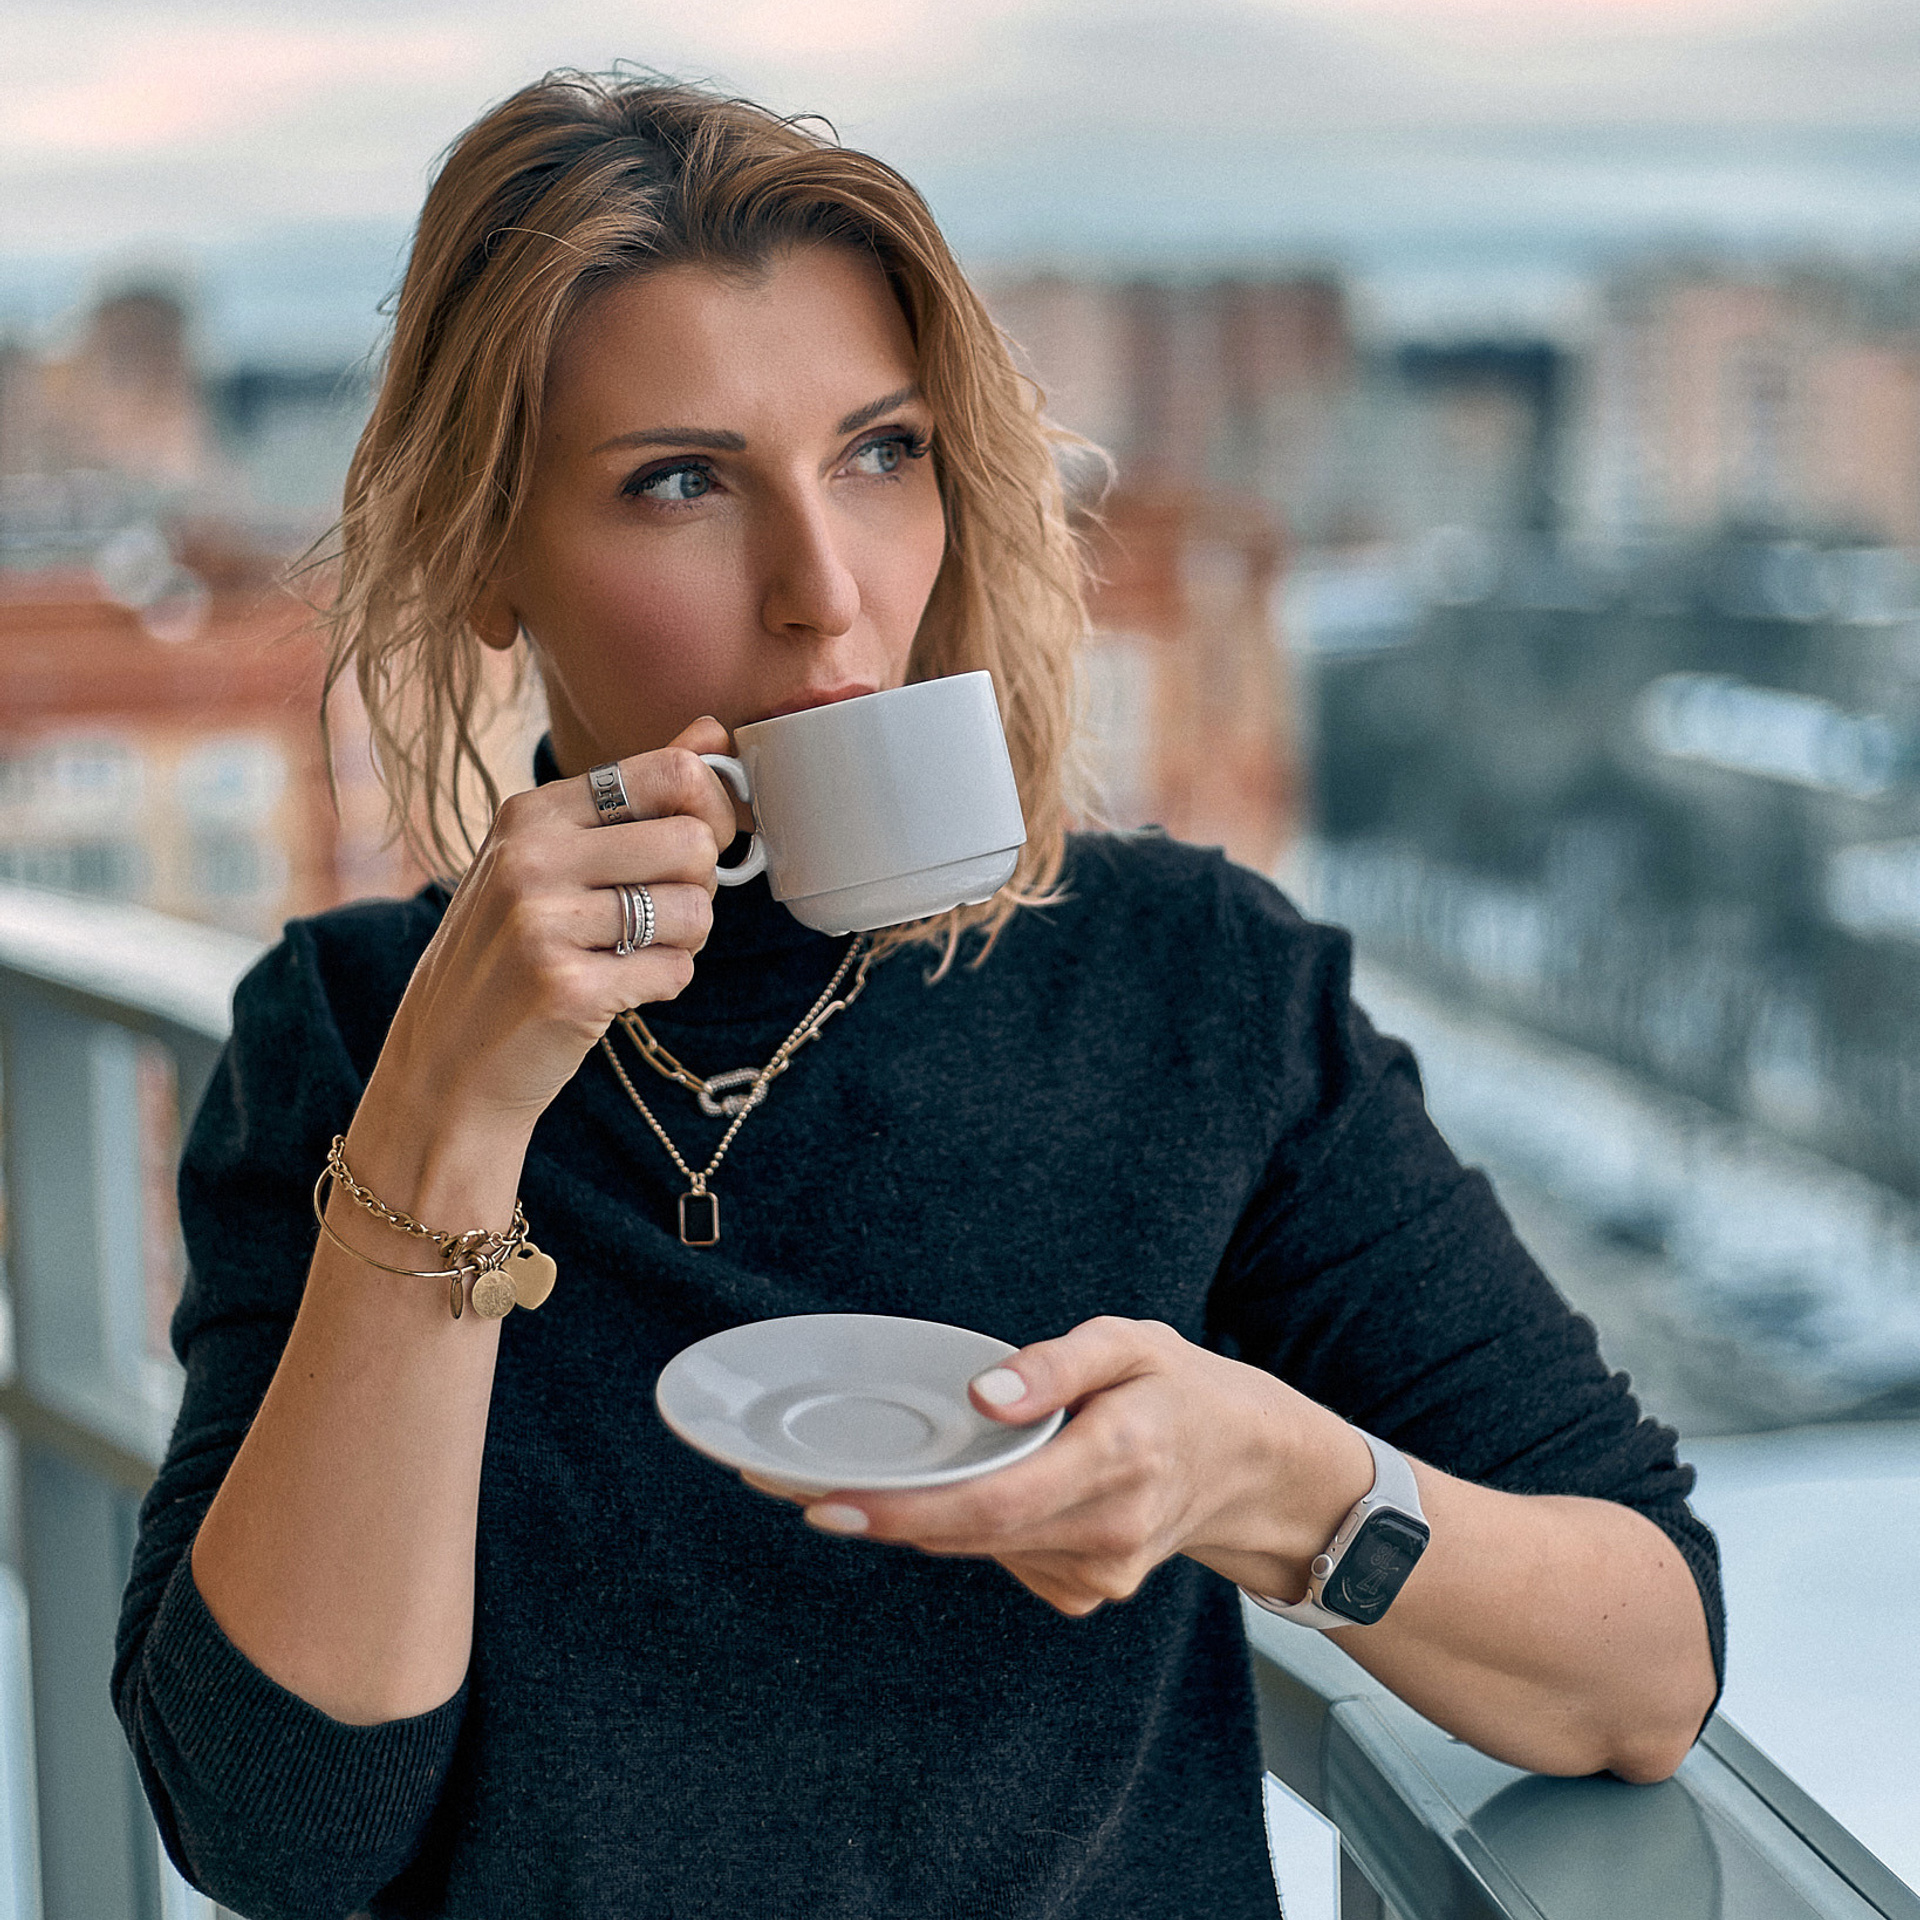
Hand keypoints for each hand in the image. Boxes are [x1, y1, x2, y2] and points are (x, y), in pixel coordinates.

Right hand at [355, 717, 741, 1155]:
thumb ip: (635, 793)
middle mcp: (531, 856)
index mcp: (532, 811)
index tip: (697, 845)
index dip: (711, 812)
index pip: (672, 772)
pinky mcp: (564, 987)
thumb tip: (712, 731)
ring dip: (683, 941)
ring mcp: (542, 922)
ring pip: (694, 911)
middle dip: (699, 886)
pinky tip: (613, 989)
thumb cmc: (510, 950)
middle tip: (657, 913)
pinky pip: (675, 971)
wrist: (447, 1061)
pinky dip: (661, 984)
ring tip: (628, 952)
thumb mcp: (551, 856)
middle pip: (693, 843)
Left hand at [742, 1316, 1371, 1615]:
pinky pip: (1006, 1559)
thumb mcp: (1131, 1342)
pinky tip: (985, 1487)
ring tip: (866, 1476)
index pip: (991, 1503)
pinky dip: (976, 1526)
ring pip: (981, 1550)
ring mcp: (1101, 1575)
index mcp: (1116, 1460)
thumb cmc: (1184, 1389)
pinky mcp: (1089, 1593)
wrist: (1256, 1469)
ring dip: (920, 1518)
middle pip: (969, 1536)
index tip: (827, 1504)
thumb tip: (982, 1397)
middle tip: (790, 1485)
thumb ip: (1057, 1364)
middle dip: (880, 1513)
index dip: (902, 1511)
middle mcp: (1107, 1531)